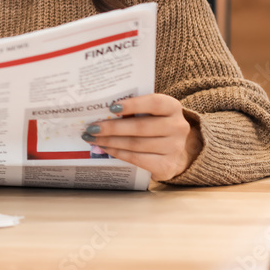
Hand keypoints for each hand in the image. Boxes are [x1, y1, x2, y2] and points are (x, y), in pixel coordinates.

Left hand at [84, 94, 202, 180]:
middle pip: (141, 127)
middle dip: (112, 127)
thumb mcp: (149, 112)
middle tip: (91, 127)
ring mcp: (175, 148)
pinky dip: (118, 153)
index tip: (112, 107)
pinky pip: (137, 159)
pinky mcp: (167, 166)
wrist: (173, 149)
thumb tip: (100, 110)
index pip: (154, 103)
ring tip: (92, 138)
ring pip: (136, 144)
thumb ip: (132, 108)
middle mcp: (178, 127)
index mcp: (172, 107)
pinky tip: (105, 148)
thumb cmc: (153, 123)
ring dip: (110, 141)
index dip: (133, 104)